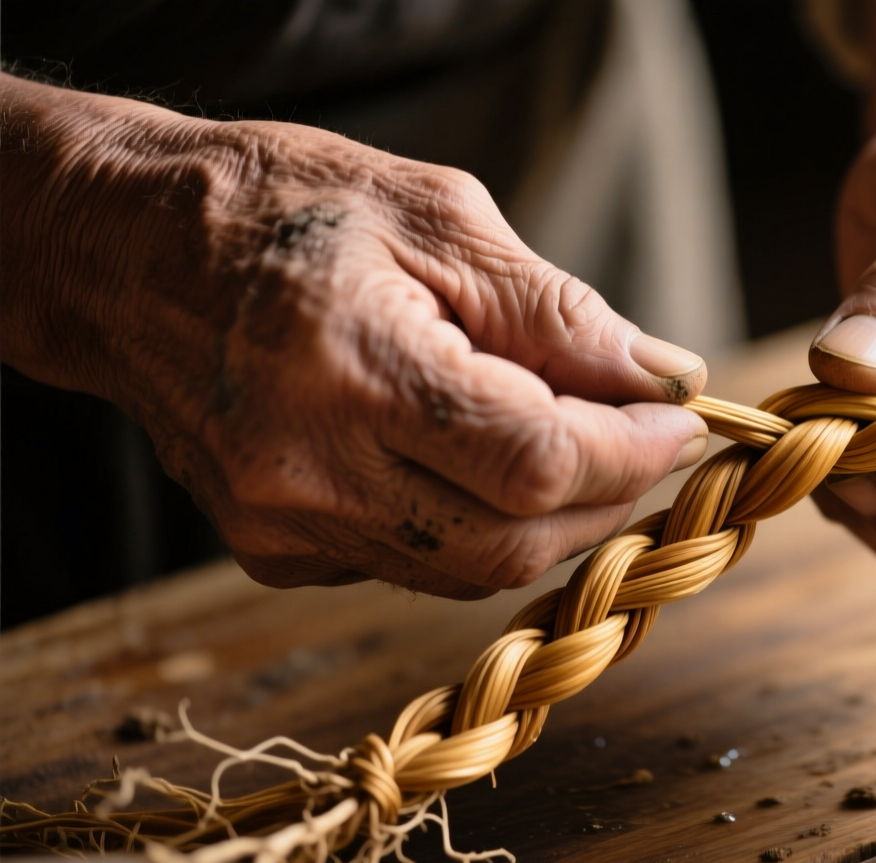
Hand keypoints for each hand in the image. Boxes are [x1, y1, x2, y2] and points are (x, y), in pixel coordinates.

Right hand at [1, 75, 707, 597]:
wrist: (125, 256)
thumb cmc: (281, 211)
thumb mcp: (436, 217)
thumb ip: (557, 312)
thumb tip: (663, 377)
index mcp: (352, 369)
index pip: (535, 459)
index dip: (631, 451)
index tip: (680, 419)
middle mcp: (309, 472)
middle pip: (513, 540)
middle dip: (608, 496)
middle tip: (648, 438)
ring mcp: (284, 528)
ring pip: (471, 569)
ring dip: (554, 521)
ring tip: (584, 446)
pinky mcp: (276, 552)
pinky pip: (416, 561)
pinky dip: (478, 524)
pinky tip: (485, 462)